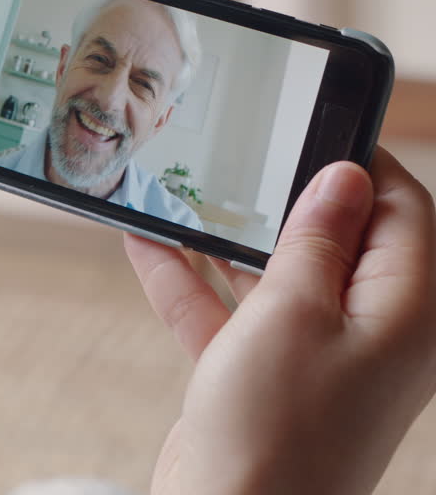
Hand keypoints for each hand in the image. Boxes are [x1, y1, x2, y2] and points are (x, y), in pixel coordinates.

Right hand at [126, 147, 435, 494]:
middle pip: (333, 239)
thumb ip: (316, 239)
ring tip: (183, 190)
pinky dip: (193, 281)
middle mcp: (369, 329)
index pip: (401, 209)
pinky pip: (230, 311)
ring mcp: (313, 354)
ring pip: (275, 274)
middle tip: (242, 154)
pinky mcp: (262, 374)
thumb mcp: (295, 313)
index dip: (359, 164)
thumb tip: (342, 178)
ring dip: (227, 239)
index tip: (314, 122)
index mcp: (407, 310)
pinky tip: (148, 243)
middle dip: (282, 199)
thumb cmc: (279, 434)